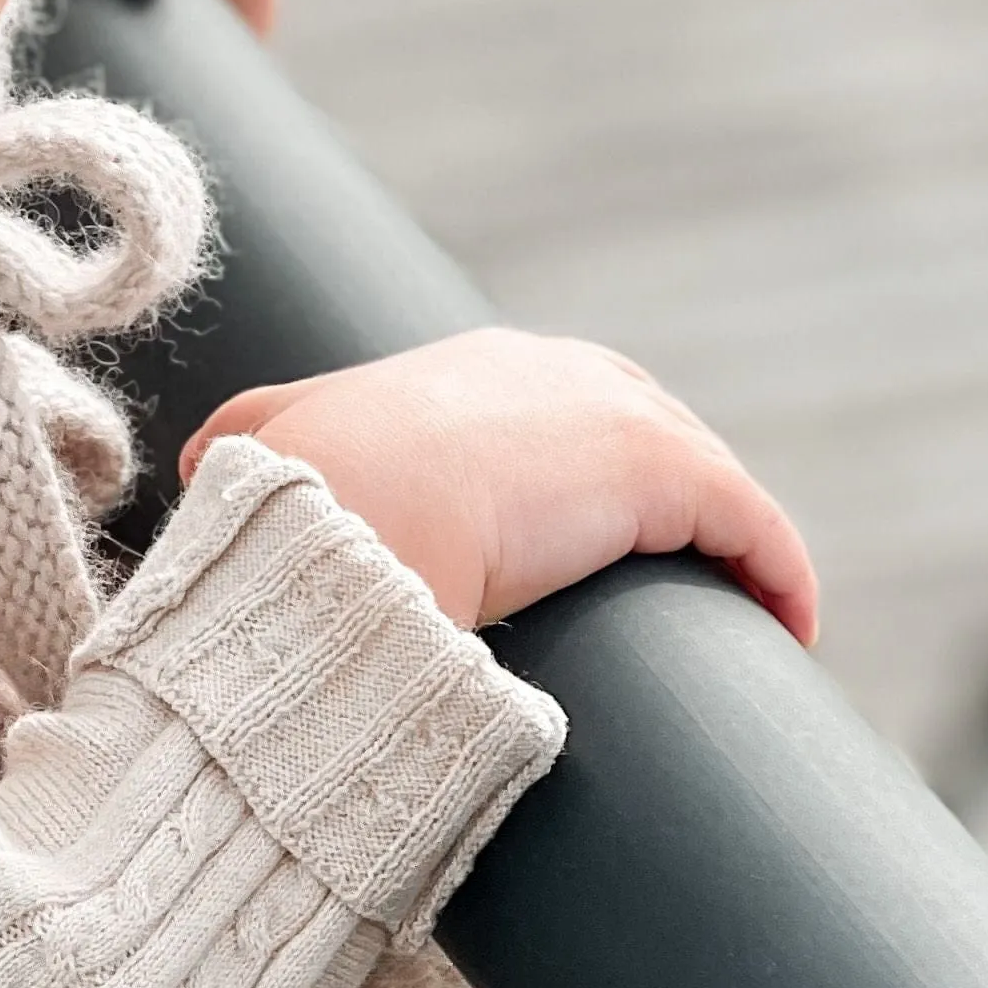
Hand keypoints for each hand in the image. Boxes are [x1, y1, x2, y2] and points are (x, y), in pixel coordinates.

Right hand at [182, 328, 819, 643]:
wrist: (344, 516)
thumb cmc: (299, 498)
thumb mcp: (260, 448)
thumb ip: (244, 440)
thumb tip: (199, 462)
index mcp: (466, 366)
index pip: (551, 401)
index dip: (576, 462)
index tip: (583, 532)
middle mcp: (550, 370)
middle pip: (640, 426)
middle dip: (664, 494)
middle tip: (675, 575)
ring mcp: (614, 415)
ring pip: (701, 477)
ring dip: (727, 538)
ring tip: (736, 609)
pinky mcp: (666, 473)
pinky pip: (750, 521)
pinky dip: (778, 568)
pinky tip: (789, 622)